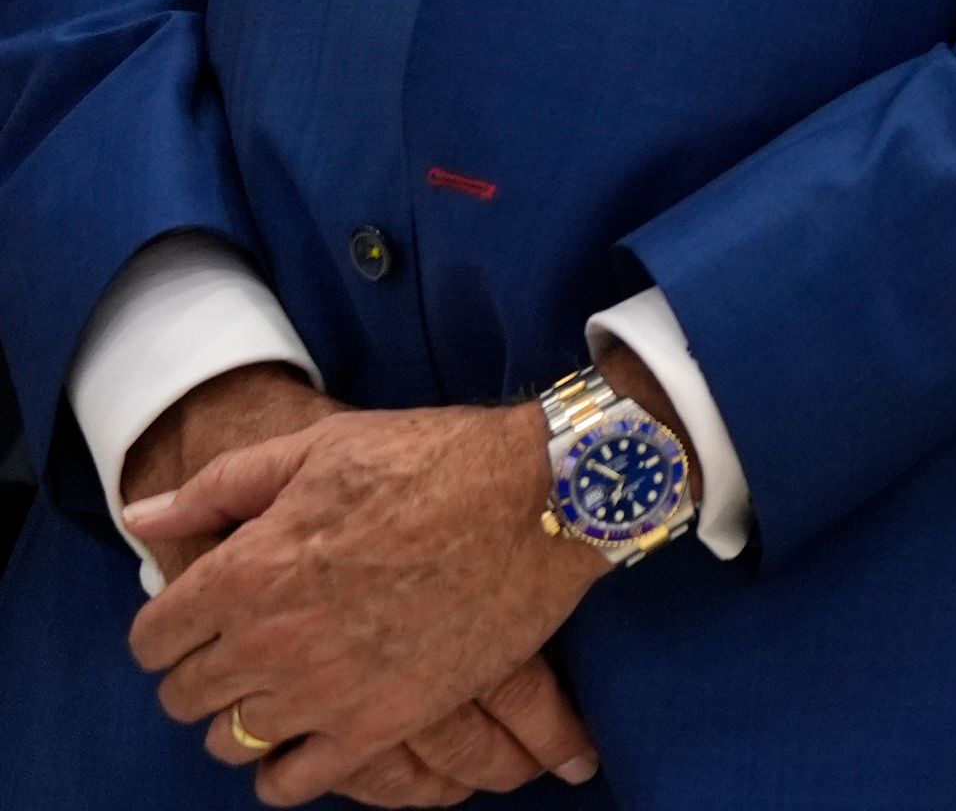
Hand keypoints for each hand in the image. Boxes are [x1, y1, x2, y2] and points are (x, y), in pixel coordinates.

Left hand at [125, 403, 608, 806]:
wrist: (543, 498)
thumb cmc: (432, 460)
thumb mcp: (320, 447)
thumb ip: (220, 488)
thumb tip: (143, 515)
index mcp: (246, 571)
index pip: (154, 639)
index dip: (170, 629)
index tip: (200, 620)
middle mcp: (271, 642)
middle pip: (184, 696)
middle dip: (202, 672)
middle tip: (242, 650)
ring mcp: (325, 691)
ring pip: (229, 742)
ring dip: (242, 718)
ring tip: (278, 689)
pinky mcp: (381, 724)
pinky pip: (293, 783)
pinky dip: (284, 770)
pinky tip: (304, 740)